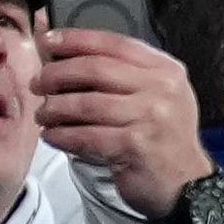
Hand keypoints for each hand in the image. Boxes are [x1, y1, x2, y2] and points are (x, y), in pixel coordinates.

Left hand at [34, 23, 211, 218]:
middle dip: (57, 74)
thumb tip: (62, 48)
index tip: (46, 41)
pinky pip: (87, 135)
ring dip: (55, 108)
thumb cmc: (158, 135)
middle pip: (95, 69)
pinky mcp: (137, 146)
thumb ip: (117, 71)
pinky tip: (51, 136)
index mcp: (165, 69)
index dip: (75, 39)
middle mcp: (162, 88)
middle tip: (37, 84)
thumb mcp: (151, 95)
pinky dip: (63, 135)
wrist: (186, 184)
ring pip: (86, 103)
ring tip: (43, 114)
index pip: (114, 43)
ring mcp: (152, 117)